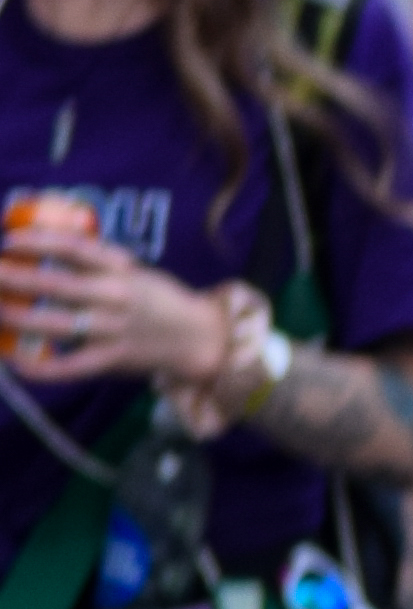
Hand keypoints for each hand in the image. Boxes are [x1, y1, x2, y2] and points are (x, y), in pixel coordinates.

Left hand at [0, 230, 225, 393]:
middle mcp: (116, 295)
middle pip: (57, 284)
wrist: (198, 336)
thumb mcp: (131, 272)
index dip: (38, 242)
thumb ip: (93, 265)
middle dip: (14, 278)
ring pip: (57, 324)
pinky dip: (40, 367)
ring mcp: (114, 329)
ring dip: (17, 318)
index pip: (75, 247)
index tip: (8, 241)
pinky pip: (71, 366)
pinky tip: (15, 362)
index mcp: (121, 268)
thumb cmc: (156, 299)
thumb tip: (38, 255)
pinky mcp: (113, 358)